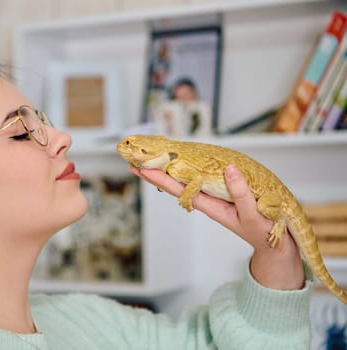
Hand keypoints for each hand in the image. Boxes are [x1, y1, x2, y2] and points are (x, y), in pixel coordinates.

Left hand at [130, 165, 304, 289]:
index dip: (159, 178)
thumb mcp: (252, 214)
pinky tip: (185, 162)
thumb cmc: (262, 231)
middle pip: (177, 183)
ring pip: (189, 179)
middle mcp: (209, 198)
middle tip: (135, 161)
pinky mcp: (226, 191)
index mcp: (210, 205)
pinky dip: (192, 168)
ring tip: (154, 158)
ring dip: (171, 169)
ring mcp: (216, 195)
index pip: (179, 189)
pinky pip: (205, 177)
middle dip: (157, 172)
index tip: (140, 169)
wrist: (273, 243)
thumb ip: (241, 193)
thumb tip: (229, 169)